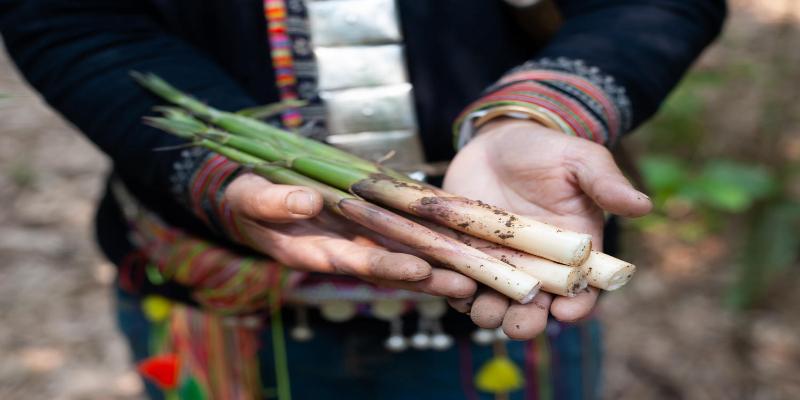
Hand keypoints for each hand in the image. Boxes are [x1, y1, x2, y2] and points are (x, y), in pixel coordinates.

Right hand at [222, 173, 476, 298]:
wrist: (250, 198)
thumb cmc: (246, 198)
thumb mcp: (252, 197)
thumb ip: (274, 202)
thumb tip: (306, 203)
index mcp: (311, 251)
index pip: (354, 261)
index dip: (386, 266)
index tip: (419, 270)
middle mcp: (339, 251)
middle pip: (389, 267)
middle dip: (427, 279)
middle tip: (467, 287)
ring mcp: (354, 241)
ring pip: (400, 256)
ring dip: (436, 267)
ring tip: (475, 275)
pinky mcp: (364, 226)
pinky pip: (399, 235)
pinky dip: (427, 240)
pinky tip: (458, 241)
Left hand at [443, 119, 651, 338]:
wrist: (496, 141)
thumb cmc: (545, 150)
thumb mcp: (579, 160)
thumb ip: (605, 183)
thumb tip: (644, 205)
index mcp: (573, 254)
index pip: (581, 293)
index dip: (577, 308)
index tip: (566, 312)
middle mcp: (537, 268)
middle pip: (536, 309)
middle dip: (527, 322)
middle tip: (518, 325)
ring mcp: (500, 264)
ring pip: (496, 303)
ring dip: (489, 314)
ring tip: (484, 310)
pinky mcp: (466, 256)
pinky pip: (461, 283)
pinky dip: (455, 291)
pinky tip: (452, 287)